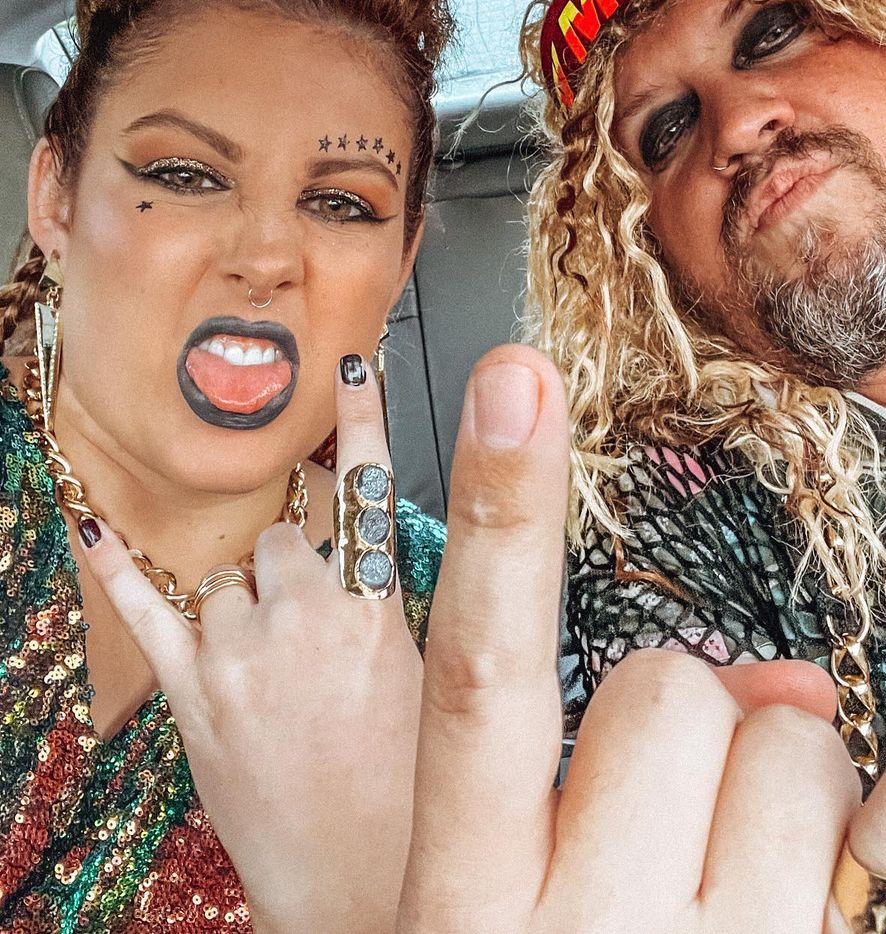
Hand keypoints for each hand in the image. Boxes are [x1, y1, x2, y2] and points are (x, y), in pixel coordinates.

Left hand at [78, 361, 421, 933]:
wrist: (370, 894)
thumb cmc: (416, 798)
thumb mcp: (437, 683)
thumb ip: (402, 604)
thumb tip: (374, 555)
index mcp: (379, 614)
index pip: (371, 489)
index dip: (363, 418)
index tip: (351, 361)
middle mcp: (306, 622)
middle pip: (287, 534)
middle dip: (300, 558)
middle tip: (319, 616)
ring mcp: (243, 659)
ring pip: (232, 573)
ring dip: (250, 594)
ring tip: (278, 657)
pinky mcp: (197, 702)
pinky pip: (150, 615)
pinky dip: (120, 568)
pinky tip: (92, 521)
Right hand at [399, 344, 885, 932]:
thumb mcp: (515, 902)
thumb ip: (598, 765)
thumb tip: (768, 683)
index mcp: (469, 901)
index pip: (482, 679)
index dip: (500, 522)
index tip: (517, 382)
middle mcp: (590, 931)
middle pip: (669, 689)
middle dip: (680, 721)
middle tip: (661, 829)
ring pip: (786, 732)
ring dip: (775, 768)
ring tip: (731, 884)